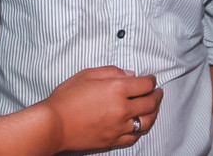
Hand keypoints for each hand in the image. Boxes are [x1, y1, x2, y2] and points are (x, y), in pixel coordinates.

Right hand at [41, 66, 162, 151]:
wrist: (54, 124)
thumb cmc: (66, 98)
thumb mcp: (87, 74)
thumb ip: (111, 72)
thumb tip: (129, 75)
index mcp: (117, 89)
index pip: (145, 85)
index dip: (151, 80)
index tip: (151, 79)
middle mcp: (122, 109)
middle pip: (150, 103)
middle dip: (157, 95)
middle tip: (158, 92)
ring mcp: (119, 127)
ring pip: (147, 122)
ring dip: (154, 113)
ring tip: (154, 108)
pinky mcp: (113, 141)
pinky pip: (134, 137)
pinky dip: (141, 130)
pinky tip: (140, 124)